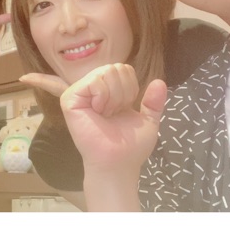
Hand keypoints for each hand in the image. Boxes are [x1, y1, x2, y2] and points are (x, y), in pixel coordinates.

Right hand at [23, 64, 167, 209]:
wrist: (118, 162)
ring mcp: (78, 92)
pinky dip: (103, 97)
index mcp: (107, 91)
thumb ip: (154, 102)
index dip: (131, 88)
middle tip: (114, 113)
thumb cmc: (130, 146)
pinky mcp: (69, 99)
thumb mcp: (148, 120)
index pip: (123, 69)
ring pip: (105, 72)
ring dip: (114, 97)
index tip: (124, 110)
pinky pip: (94, 82)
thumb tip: (159, 82)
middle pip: (115, 67)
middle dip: (123, 92)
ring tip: (106, 114)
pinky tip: (98, 112)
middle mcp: (91, 88)